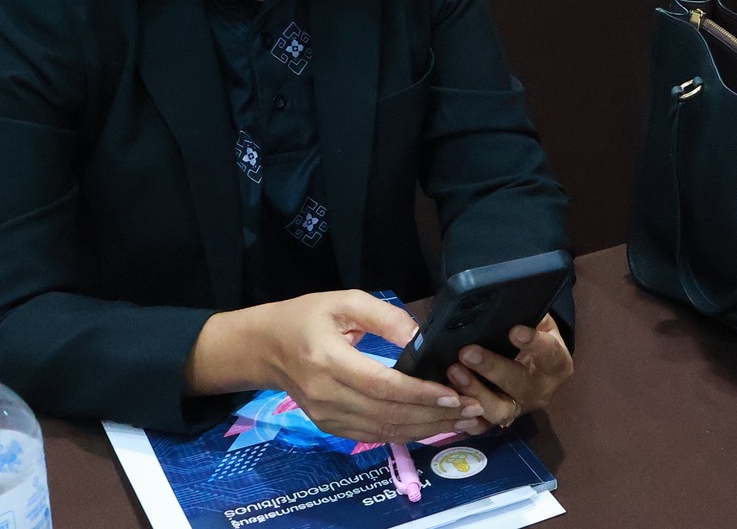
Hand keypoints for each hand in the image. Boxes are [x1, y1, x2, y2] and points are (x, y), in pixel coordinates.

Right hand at [196, 291, 482, 444]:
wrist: (264, 347)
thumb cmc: (305, 318)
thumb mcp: (345, 301)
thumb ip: (387, 317)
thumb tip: (422, 337)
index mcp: (328, 361)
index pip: (381, 385)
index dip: (419, 392)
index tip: (452, 393)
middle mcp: (326, 395)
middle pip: (388, 413)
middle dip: (434, 414)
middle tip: (472, 408)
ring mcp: (327, 416)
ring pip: (384, 430)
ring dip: (427, 428)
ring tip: (462, 419)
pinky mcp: (330, 426)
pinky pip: (374, 435)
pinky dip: (407, 432)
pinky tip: (433, 425)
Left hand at [444, 314, 572, 429]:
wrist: (539, 369)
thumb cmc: (536, 339)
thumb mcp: (541, 325)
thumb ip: (530, 315)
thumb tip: (510, 302)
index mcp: (556, 363)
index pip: (548, 353)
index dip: (533, 343)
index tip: (514, 331)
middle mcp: (541, 390)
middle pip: (519, 383)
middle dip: (492, 368)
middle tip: (467, 352)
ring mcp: (520, 408)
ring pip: (499, 409)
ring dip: (475, 391)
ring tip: (454, 372)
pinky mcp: (500, 420)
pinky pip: (482, 425)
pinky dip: (466, 417)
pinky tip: (451, 401)